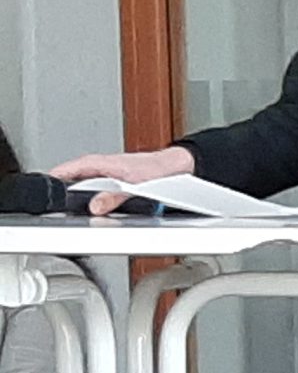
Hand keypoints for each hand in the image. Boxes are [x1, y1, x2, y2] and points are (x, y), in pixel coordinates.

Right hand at [52, 145, 193, 213]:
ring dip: (83, 197)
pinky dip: (95, 198)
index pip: (69, 169)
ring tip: (76, 209)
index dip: (55, 179)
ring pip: (87, 186)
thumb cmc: (159, 170)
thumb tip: (96, 206)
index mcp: (102, 163)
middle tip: (59, 206)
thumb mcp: (135, 186)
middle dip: (67, 192)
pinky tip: (98, 207)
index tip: (46, 188)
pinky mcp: (115, 181)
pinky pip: (99, 189)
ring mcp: (108, 174)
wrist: (177, 166)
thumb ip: (114, 197)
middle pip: (75, 180)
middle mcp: (103, 167)